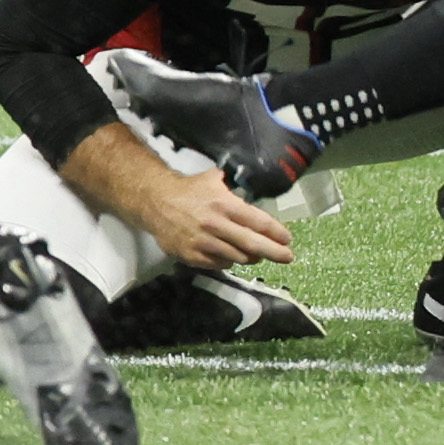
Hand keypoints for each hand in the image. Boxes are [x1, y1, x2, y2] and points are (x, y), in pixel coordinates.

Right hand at [135, 165, 295, 270]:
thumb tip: (251, 192)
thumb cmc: (188, 190)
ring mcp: (204, 243)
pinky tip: (232, 256)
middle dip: (274, 252)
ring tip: (259, 256)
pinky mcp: (193, 256)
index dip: (275, 232)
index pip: (258, 221)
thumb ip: (233, 189)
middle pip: (252, 244)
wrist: (156, 202)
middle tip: (287, 257)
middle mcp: (216, 225)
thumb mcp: (212, 180)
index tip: (287, 239)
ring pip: (238, 257)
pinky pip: (220, 264)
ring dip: (252, 258)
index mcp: (224, 205)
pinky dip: (230, 262)